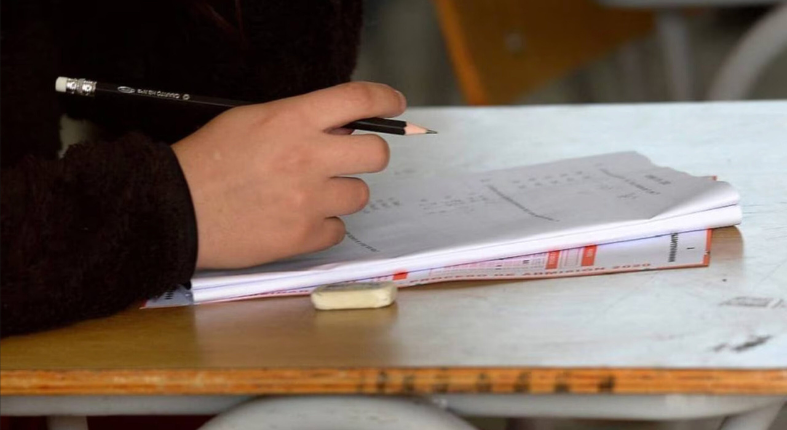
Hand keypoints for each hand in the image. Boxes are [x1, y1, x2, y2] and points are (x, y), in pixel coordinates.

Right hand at [172, 82, 405, 268]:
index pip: (359, 100)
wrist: (177, 209)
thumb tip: (340, 129)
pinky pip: (338, 229)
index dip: (385, 99)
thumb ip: (299, 121)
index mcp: (293, 121)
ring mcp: (309, 200)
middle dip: (368, 154)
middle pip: (377, 154)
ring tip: (307, 194)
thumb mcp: (251, 121)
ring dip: (341, 193)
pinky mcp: (303, 236)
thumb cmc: (208, 162)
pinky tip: (296, 219)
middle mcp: (308, 158)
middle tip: (347, 160)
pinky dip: (323, 225)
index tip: (395, 104)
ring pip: (360, 194)